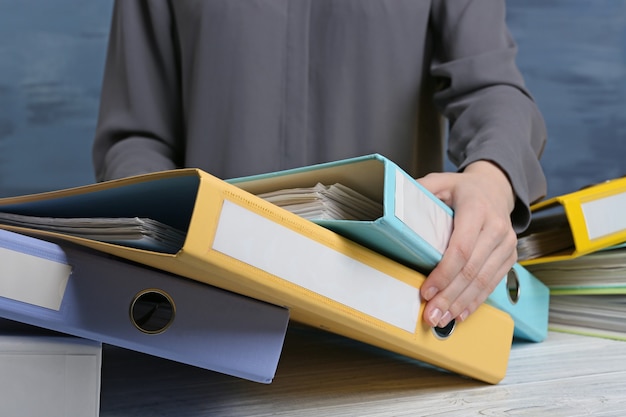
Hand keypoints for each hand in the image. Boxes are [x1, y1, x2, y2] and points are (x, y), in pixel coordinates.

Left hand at [417, 160, 517, 327]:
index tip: (426, 290)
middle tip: (431, 315)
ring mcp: (506, 244)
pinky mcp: (509, 256)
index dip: (443, 274)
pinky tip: (460, 314)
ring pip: (483, 281)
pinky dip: (475, 301)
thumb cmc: (463, 189)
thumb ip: (419, 190)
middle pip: (471, 270)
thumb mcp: (440, 181)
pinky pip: (492, 284)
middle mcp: (496, 227)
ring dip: (461, 304)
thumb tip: (393, 204)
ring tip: (442, 319)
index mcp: (477, 209)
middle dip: (449, 296)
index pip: (460, 248)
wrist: (495, 188)